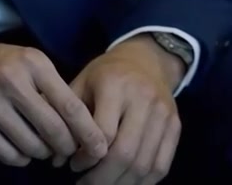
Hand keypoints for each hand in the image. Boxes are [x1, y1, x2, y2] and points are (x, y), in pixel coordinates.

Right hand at [0, 35, 108, 169]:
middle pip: (53, 130)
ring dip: (44, 153)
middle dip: (68, 147)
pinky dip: (21, 158)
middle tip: (72, 151)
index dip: (88, 132)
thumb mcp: (32, 61)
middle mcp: (12, 82)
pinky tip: (24, 149)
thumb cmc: (3, 62)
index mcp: (33, 63)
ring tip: (46, 148)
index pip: (70, 106)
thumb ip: (55, 89)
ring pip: (31, 146)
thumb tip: (82, 128)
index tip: (100, 147)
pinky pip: (8, 154)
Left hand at [67, 36, 183, 183]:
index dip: (86, 157)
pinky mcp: (175, 125)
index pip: (103, 133)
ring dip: (120, 183)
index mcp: (115, 85)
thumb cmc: (106, 75)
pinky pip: (161, 165)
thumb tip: (56, 160)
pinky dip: (143, 183)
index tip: (74, 164)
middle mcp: (143, 98)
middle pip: (125, 152)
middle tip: (84, 184)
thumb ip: (67, 119)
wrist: (146, 59)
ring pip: (144, 164)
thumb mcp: (81, 84)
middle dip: (102, 178)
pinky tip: (124, 182)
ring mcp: (163, 113)